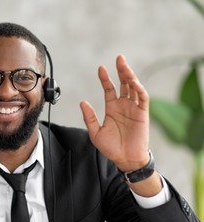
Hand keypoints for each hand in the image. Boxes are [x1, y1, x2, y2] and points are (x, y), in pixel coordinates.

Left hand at [80, 55, 149, 171]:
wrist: (125, 159)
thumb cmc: (111, 147)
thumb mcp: (95, 132)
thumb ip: (89, 117)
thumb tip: (82, 101)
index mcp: (112, 108)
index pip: (109, 88)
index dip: (105, 78)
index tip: (101, 68)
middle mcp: (124, 105)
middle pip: (124, 83)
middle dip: (121, 70)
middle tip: (119, 58)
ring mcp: (134, 108)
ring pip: (134, 87)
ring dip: (130, 76)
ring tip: (124, 66)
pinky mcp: (143, 114)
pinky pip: (143, 99)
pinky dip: (140, 90)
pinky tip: (134, 83)